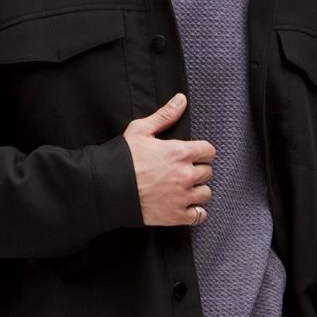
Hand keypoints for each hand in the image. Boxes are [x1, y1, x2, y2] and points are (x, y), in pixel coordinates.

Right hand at [123, 93, 215, 225]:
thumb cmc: (122, 158)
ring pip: (206, 194)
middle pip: (208, 172)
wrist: (107, 187)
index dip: (201, 152)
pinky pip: (199, 215)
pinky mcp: (176, 216)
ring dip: (197, 191)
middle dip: (197, 171)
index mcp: (180, 152)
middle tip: (182, 172)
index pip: (209, 151)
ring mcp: (182, 197)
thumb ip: (165, 115)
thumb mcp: (140, 130)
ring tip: (183, 190)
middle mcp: (185, 175)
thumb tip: (181, 99)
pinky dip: (195, 212)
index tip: (192, 156)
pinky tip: (185, 207)